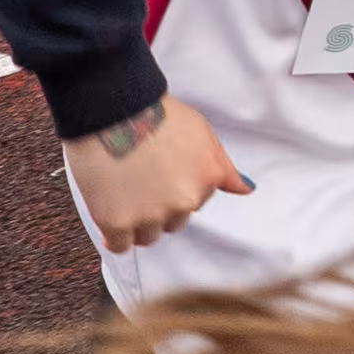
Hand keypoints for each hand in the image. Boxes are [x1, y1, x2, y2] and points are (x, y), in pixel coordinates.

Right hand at [62, 94, 247, 254]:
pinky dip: (113, 235)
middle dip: (158, 208)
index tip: (159, 174)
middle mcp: (184, 201)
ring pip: (147, 236)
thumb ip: (222, 166)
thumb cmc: (155, 113)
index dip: (174, 188)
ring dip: (136, 223)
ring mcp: (151, 215)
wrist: (113, 109)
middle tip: (138, 183)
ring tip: (121, 195)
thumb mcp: (201, 131)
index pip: (195, 202)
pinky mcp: (117, 223)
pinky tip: (107, 214)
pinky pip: (119, 245)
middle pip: (172, 222)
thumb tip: (245, 188)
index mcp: (207, 179)